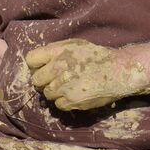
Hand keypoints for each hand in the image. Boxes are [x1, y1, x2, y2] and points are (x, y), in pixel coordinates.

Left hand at [25, 38, 148, 110]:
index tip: (42, 68)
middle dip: (44, 81)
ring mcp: (63, 86)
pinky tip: (74, 94)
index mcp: (57, 52)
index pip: (31, 60)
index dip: (35, 66)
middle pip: (36, 80)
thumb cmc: (96, 57)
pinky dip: (64, 101)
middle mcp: (57, 68)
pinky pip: (58, 104)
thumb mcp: (74, 45)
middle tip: (55, 80)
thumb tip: (39, 62)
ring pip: (47, 94)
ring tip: (68, 87)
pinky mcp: (71, 100)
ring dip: (55, 92)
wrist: (118, 71)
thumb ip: (55, 51)